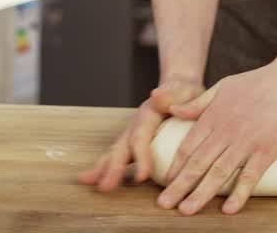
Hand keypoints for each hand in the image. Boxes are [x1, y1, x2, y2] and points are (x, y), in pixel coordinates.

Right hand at [78, 78, 204, 191]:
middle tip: (105, 187)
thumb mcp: (185, 89)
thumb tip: (156, 95)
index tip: (143, 177)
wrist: (179, 88)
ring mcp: (132, 133)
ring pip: (115, 152)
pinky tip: (98, 181)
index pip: (141, 137)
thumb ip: (173, 93)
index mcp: (148, 113)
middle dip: (113, 168)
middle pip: (122, 146)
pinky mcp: (134, 142)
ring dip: (103, 169)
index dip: (141, 157)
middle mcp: (136, 124)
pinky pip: (120, 157)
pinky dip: (106, 169)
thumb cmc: (185, 92)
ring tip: (90, 183)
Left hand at [156, 58, 276, 215]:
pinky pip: (250, 175)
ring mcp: (247, 141)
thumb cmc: (258, 82)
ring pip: (219, 172)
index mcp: (214, 116)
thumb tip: (173, 111)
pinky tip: (229, 210)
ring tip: (186, 210)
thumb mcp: (223, 86)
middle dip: (179, 186)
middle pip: (198, 163)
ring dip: (201, 193)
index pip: (187, 147)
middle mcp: (226, 130)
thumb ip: (198, 103)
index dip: (175, 167)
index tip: (165, 184)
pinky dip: (239, 193)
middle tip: (164, 204)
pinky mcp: (268, 149)